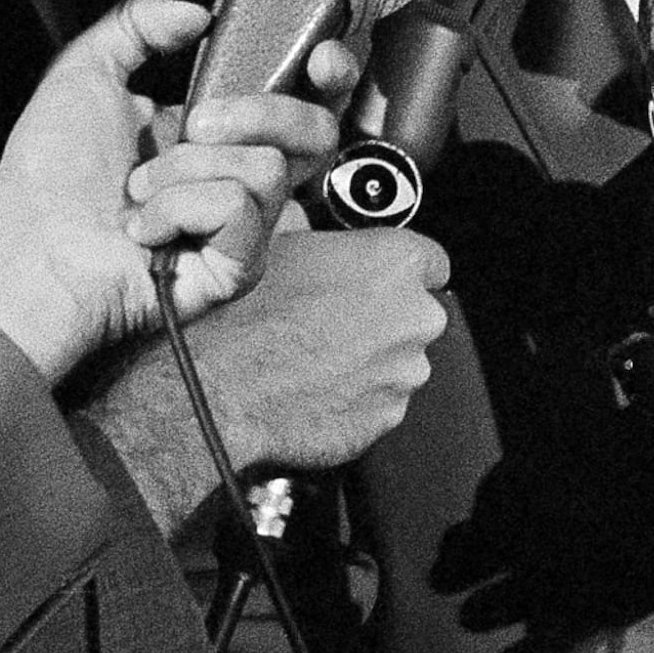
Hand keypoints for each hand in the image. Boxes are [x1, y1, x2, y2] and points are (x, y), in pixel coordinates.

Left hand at [0, 0, 347, 380]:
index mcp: (221, 131)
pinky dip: (179, 208)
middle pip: (319, 131)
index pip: (307, 99)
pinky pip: (239, 209)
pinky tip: (146, 229)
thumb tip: (196, 13)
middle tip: (196, 124)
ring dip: (185, 169)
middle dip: (260, 111)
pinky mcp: (237, 267)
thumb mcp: (85, 73)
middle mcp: (242, 177)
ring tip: (140, 191)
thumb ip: (138, 24)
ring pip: (270, 167)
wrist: (26, 246)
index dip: (330, 74)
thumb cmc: (48, 176)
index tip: (317, 58)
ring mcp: (245, 227)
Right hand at [77, 229, 452, 524]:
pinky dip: (357, 397)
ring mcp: (406, 371)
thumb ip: (329, 244)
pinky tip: (315, 387)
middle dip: (385, 317)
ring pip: (399, 359)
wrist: (221, 387)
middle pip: (416, 312)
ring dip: (370, 360)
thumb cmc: (246, 317)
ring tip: (316, 357)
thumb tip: (322, 236)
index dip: (399, 270)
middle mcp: (415, 316)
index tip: (379, 278)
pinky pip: (382, 400)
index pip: (432, 261)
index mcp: (396, 262)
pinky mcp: (389, 416)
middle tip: (333, 320)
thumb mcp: (281, 246)